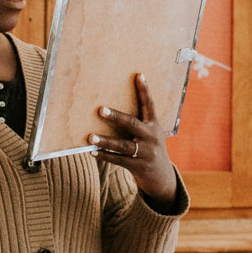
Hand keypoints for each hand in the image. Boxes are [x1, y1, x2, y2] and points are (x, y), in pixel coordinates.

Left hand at [89, 73, 178, 207]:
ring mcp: (145, 153)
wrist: (161, 178)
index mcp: (154, 125)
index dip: (144, 90)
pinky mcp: (138, 167)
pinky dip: (104, 156)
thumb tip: (109, 109)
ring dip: (105, 141)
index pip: (149, 104)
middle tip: (101, 109)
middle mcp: (151, 137)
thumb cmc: (148, 149)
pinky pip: (118, 160)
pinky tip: (92, 152)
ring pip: (123, 146)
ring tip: (90, 137)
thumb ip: (136, 123)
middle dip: (116, 117)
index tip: (138, 74)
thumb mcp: (149, 134)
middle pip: (132, 124)